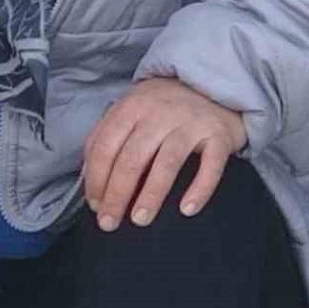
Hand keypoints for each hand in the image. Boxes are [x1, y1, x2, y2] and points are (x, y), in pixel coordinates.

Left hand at [82, 77, 247, 231]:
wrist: (213, 84)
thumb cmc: (163, 107)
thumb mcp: (131, 110)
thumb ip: (108, 135)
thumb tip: (90, 179)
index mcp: (132, 107)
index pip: (106, 146)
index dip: (96, 178)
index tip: (96, 205)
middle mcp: (159, 113)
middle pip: (132, 158)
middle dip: (117, 194)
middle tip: (109, 223)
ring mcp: (190, 122)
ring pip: (166, 163)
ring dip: (151, 195)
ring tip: (140, 220)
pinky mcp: (218, 134)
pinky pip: (210, 166)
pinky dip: (199, 189)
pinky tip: (187, 209)